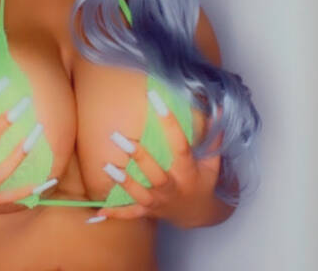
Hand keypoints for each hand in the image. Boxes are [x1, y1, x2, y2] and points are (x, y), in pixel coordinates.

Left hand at [96, 97, 222, 228]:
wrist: (199, 216)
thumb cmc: (204, 183)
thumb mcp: (212, 163)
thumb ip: (213, 137)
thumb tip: (217, 109)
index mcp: (188, 172)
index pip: (180, 145)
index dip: (170, 122)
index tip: (156, 101)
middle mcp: (172, 188)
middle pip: (155, 174)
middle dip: (138, 157)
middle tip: (119, 138)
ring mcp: (159, 202)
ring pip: (140, 193)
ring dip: (124, 181)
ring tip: (107, 166)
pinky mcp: (149, 211)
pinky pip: (131, 214)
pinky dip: (116, 214)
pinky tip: (100, 210)